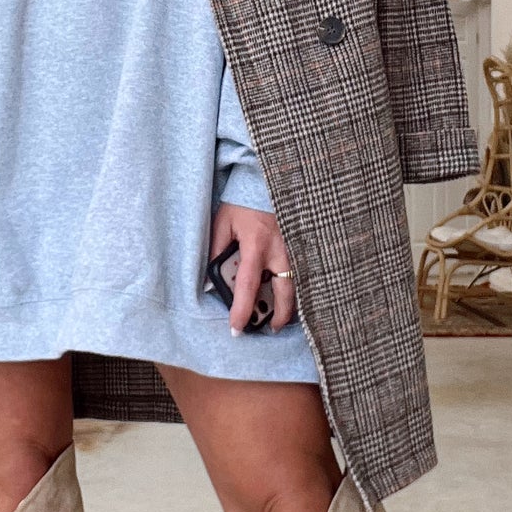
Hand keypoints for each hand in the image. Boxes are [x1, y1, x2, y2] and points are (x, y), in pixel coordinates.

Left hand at [211, 200, 295, 334]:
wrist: (267, 183)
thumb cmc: (243, 204)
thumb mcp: (223, 223)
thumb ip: (215, 250)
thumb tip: (210, 280)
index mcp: (256, 244)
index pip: (248, 284)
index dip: (242, 309)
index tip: (236, 328)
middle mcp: (280, 250)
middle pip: (283, 292)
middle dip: (278, 314)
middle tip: (269, 328)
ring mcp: (294, 248)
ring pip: (297, 284)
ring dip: (289, 304)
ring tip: (280, 317)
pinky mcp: (301, 245)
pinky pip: (301, 272)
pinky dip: (296, 287)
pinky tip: (290, 296)